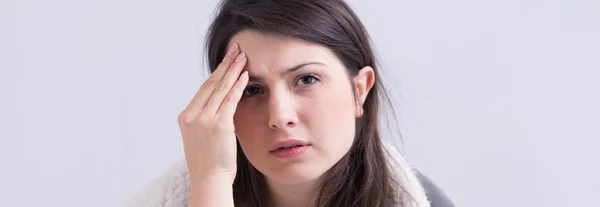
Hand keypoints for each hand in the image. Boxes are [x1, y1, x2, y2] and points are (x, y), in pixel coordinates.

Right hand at [177, 43, 247, 184]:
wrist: (209, 181)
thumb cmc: (209, 164)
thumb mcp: (201, 138)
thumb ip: (207, 120)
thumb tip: (220, 107)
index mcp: (186, 117)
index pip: (203, 89)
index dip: (216, 73)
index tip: (226, 61)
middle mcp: (192, 115)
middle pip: (211, 83)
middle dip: (225, 64)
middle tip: (235, 49)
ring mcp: (204, 119)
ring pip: (221, 88)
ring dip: (234, 70)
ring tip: (243, 56)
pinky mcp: (218, 125)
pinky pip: (230, 100)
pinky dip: (238, 86)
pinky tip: (245, 75)